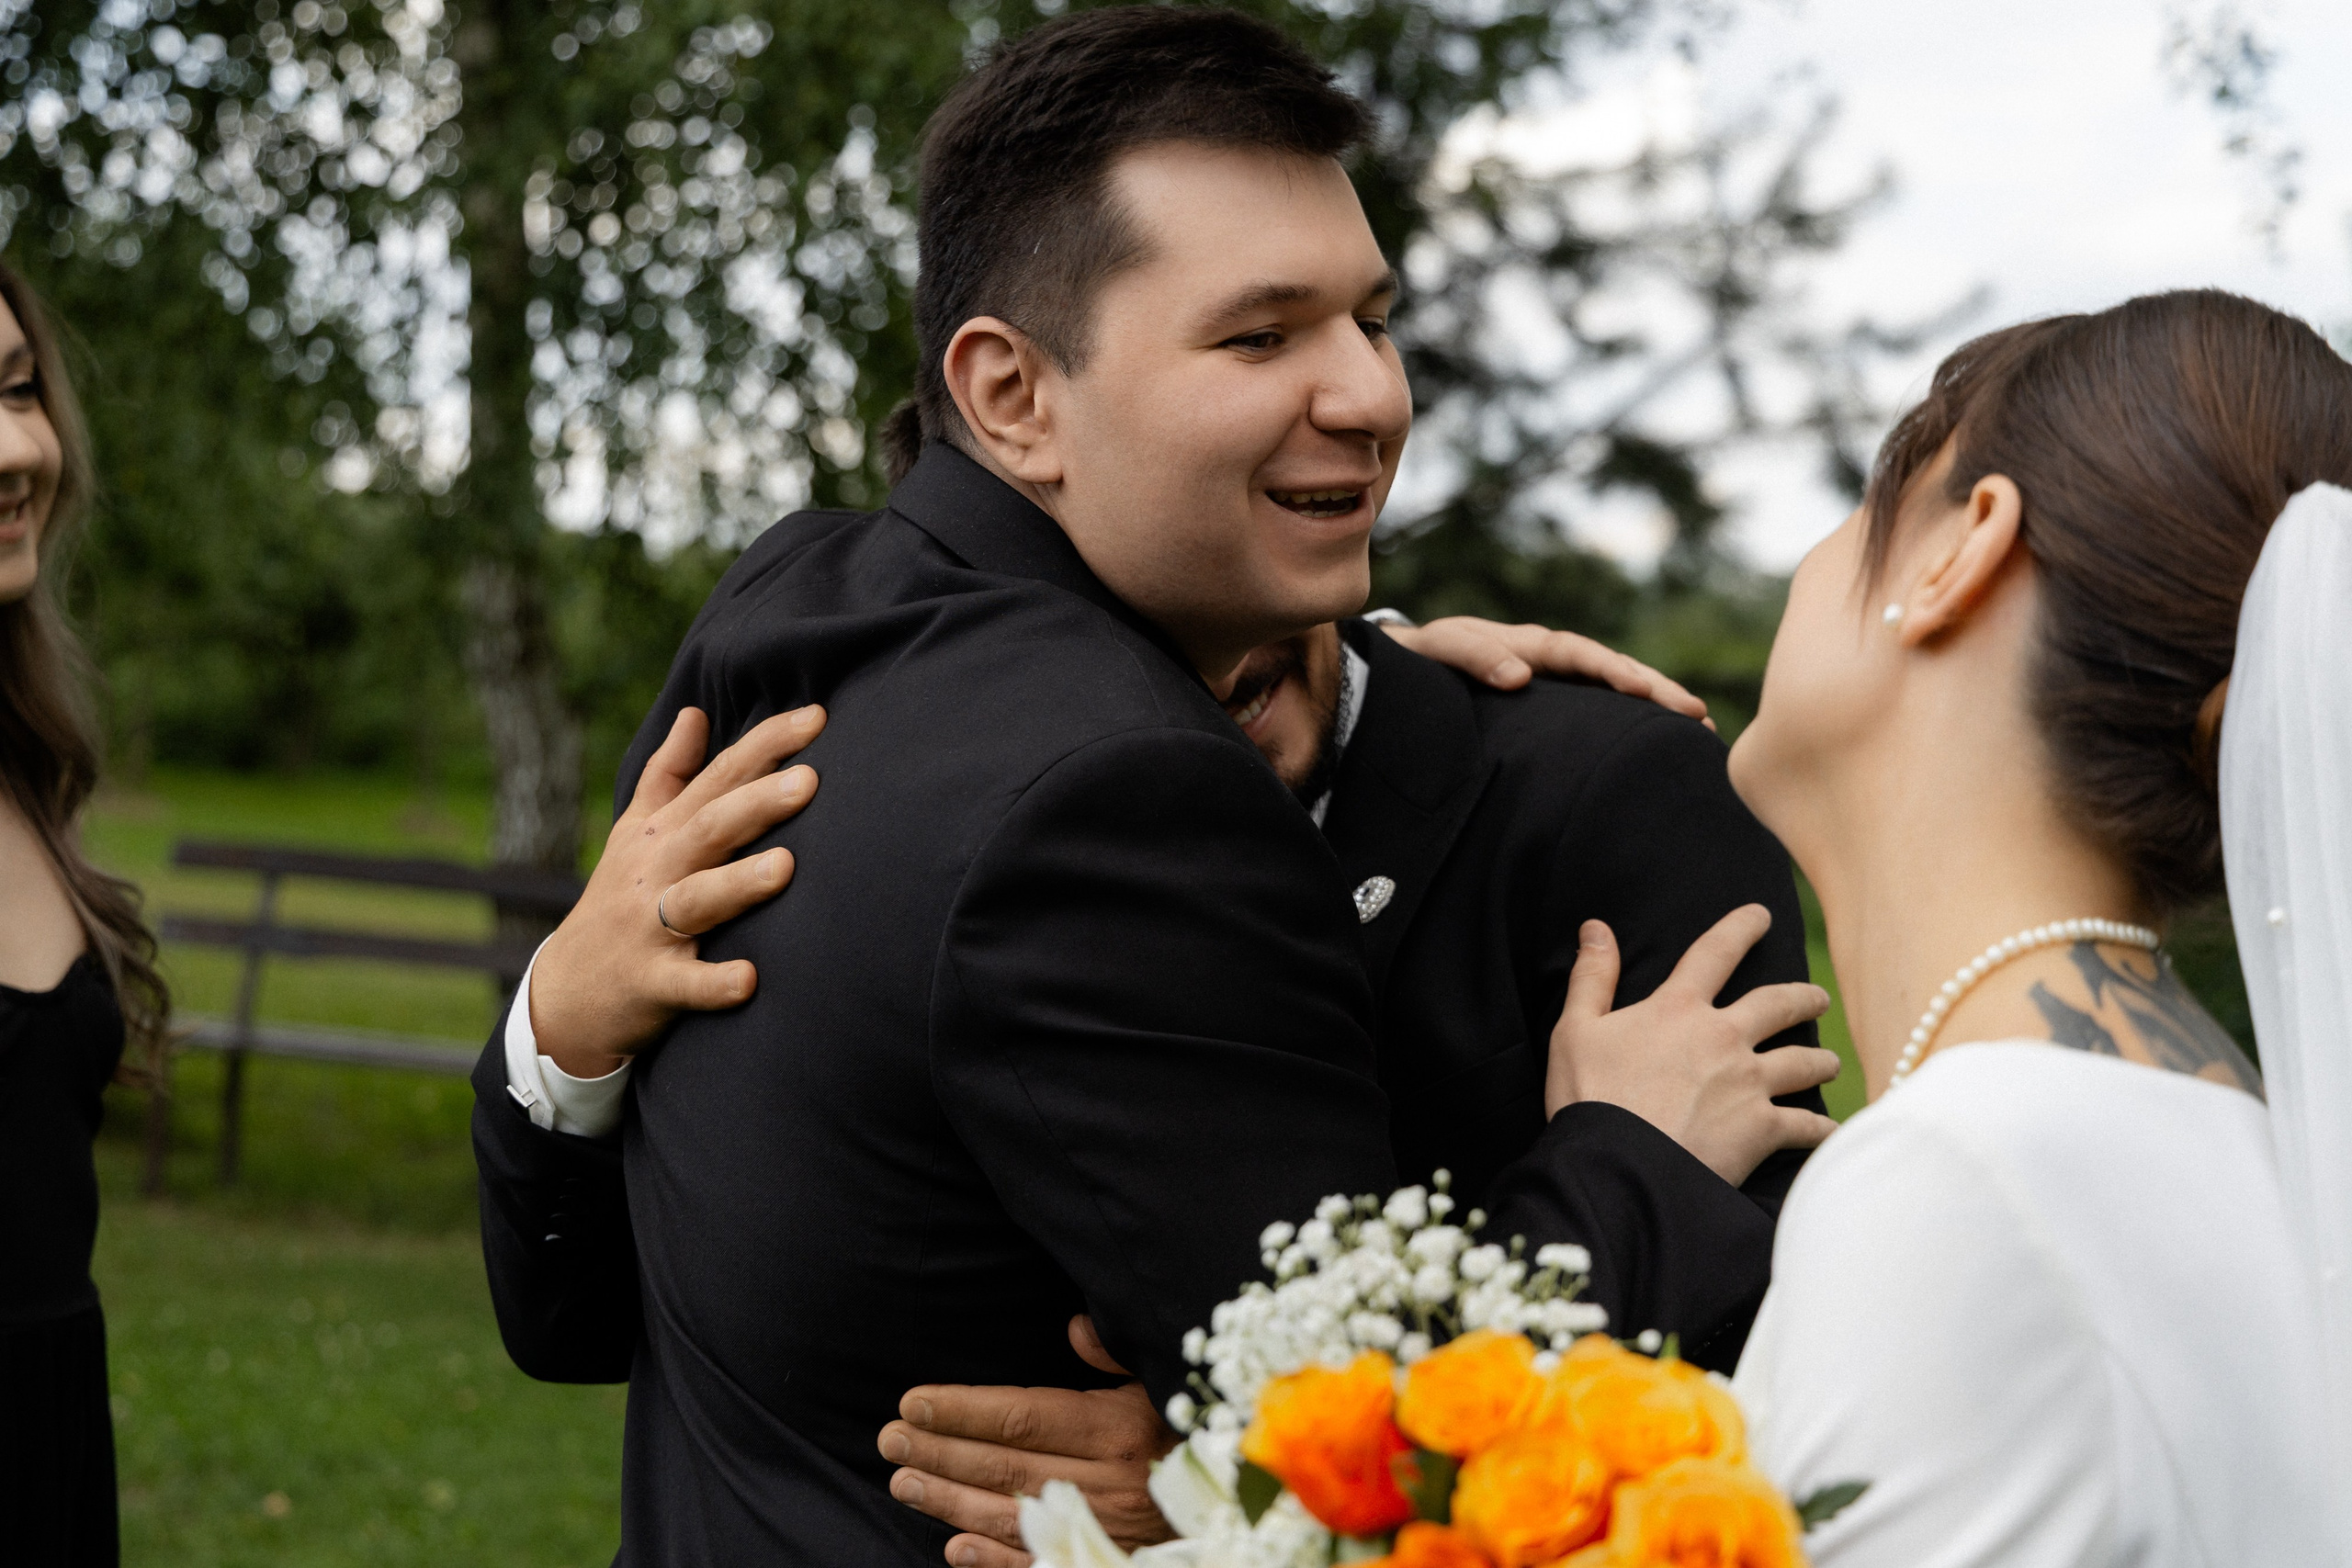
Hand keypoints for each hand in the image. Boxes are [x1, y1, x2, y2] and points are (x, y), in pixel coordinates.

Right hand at [527, 704, 824, 1078]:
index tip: (817, 716)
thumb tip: (696, 711)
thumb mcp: (633, 834)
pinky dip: (714, 984)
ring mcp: (651, 928)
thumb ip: (668, 774)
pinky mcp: (651, 984)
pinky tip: (749, 981)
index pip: (718, 777)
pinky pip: (685, 985)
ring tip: (786, 867)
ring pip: (697, 900)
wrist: (564, 997)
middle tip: (810, 781)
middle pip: (710, 829)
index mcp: (661, 832)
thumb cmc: (616, 903)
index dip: (765, 745)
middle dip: (758, 803)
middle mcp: (656, 872)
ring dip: (738, 884)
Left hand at [879, 1316, 1177, 1567]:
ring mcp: (1104, 1530)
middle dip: (940, 1452)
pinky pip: (1038, 1565)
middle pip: (1005, 1466)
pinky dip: (992, 1560)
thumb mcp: (1163, 1381)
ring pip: (1010, 1515)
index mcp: (1119, 1428)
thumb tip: (1075, 1326)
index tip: (912, 1402)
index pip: (1023, 1417)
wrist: (1240, 1500)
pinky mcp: (1105, 1564)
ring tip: (902, 1483)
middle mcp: (1108, 1481)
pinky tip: (953, 1548)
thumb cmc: (1192, 1431)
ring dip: (949, 1501)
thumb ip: (1117, 1354)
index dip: (963, 1410)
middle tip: (888, 1442)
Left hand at [1379, 616, 1711, 728]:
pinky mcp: (1561, 708)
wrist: (1417, 667)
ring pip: (1618, 691)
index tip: (1639, 689)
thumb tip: (1519, 678)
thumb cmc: (1428, 659)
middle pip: (1615, 670)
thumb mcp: (1444, 648)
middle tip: (1697, 715)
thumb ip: (1476, 656)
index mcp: (1532, 646)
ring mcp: (1562, 685)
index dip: (1610, 669)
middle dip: (1657, 690)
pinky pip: (1604, 712)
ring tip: (1702, 730)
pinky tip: (1665, 744)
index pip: (1580, 654)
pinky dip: (1636, 722)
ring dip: (1658, 706)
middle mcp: (1555, 662)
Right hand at [1548, 905, 1840, 1186]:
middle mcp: (1723, 1037)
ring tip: (1830, 1063)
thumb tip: (1595, 928)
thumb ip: (1592, 977)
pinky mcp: (1762, 1128)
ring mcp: (1748, 1083)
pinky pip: (1804, 1126)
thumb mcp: (1575, 1029)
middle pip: (1779, 1005)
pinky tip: (1831, 1131)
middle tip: (1819, 998)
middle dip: (1804, 997)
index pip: (1715, 953)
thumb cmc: (1589, 1098)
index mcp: (1678, 1009)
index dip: (1739, 928)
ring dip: (1820, 1061)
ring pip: (1802, 1062)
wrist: (1618, 1166)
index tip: (1760, 915)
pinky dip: (1821, 1129)